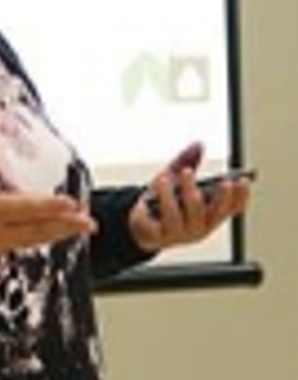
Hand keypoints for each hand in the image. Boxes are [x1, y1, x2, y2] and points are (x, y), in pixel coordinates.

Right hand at [0, 148, 96, 261]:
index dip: (48, 207)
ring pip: (32, 239)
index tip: (70, 203)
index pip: (23, 209)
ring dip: (57, 232)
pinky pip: (24, 242)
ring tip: (80, 226)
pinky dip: (42, 235)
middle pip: (35, 230)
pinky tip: (55, 231)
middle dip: (64, 227)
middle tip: (89, 223)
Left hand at [129, 148, 251, 252]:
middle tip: (223, 181)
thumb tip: (198, 144)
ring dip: (186, 192)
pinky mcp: (161, 235)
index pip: (231, 209)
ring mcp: (181, 233)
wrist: (136, 223)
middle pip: (214, 212)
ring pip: (188, 214)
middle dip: (220, 196)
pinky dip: (162, 200)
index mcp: (208, 215)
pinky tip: (158, 187)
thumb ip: (187, 162)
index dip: (241, 196)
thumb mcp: (174, 179)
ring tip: (179, 174)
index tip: (243, 180)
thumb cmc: (160, 201)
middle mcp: (199, 227)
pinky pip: (163, 219)